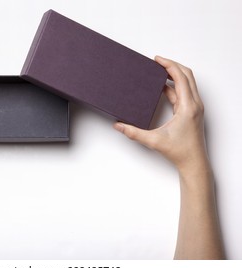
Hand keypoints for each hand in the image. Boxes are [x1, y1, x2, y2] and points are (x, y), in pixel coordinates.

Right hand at [114, 56, 207, 171]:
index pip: (180, 77)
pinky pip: (184, 93)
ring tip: (159, 72)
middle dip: (172, 65)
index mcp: (188, 106)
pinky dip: (174, 86)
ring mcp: (194, 107)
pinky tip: (162, 88)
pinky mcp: (192, 112)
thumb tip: (118, 125)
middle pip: (187, 75)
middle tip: (157, 61)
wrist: (193, 163)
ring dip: (174, 75)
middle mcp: (194, 104)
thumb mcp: (153, 141)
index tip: (157, 59)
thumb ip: (133, 133)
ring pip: (187, 83)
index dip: (169, 65)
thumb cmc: (180, 152)